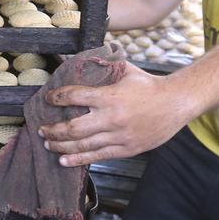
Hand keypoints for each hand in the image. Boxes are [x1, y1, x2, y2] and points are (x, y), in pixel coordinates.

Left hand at [37, 63, 194, 166]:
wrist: (176, 103)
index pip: (75, 96)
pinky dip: (78, 160)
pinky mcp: (126, 149)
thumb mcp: (125, 70)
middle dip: (53, 130)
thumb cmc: (148, 85)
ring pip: (83, 145)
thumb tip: (81, 58)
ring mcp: (119, 136)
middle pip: (74, 128)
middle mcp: (111, 118)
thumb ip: (103, 66)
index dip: (57, 98)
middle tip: (41, 129)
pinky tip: (64, 161)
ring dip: (61, 145)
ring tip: (48, 144)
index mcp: (109, 96)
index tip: (48, 99)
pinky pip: (98, 156)